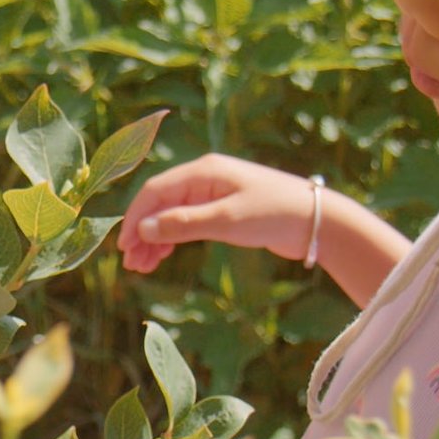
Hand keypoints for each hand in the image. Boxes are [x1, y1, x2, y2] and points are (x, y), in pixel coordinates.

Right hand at [116, 153, 318, 273]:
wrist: (315, 220)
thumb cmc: (273, 213)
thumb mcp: (226, 220)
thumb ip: (184, 223)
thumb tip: (144, 229)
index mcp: (203, 172)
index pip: (155, 191)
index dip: (136, 218)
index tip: (124, 247)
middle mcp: (204, 179)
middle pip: (160, 204)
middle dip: (143, 232)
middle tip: (132, 265)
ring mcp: (213, 194)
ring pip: (171, 215)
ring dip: (155, 239)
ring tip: (143, 267)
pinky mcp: (223, 210)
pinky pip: (187, 222)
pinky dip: (173, 239)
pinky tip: (162, 256)